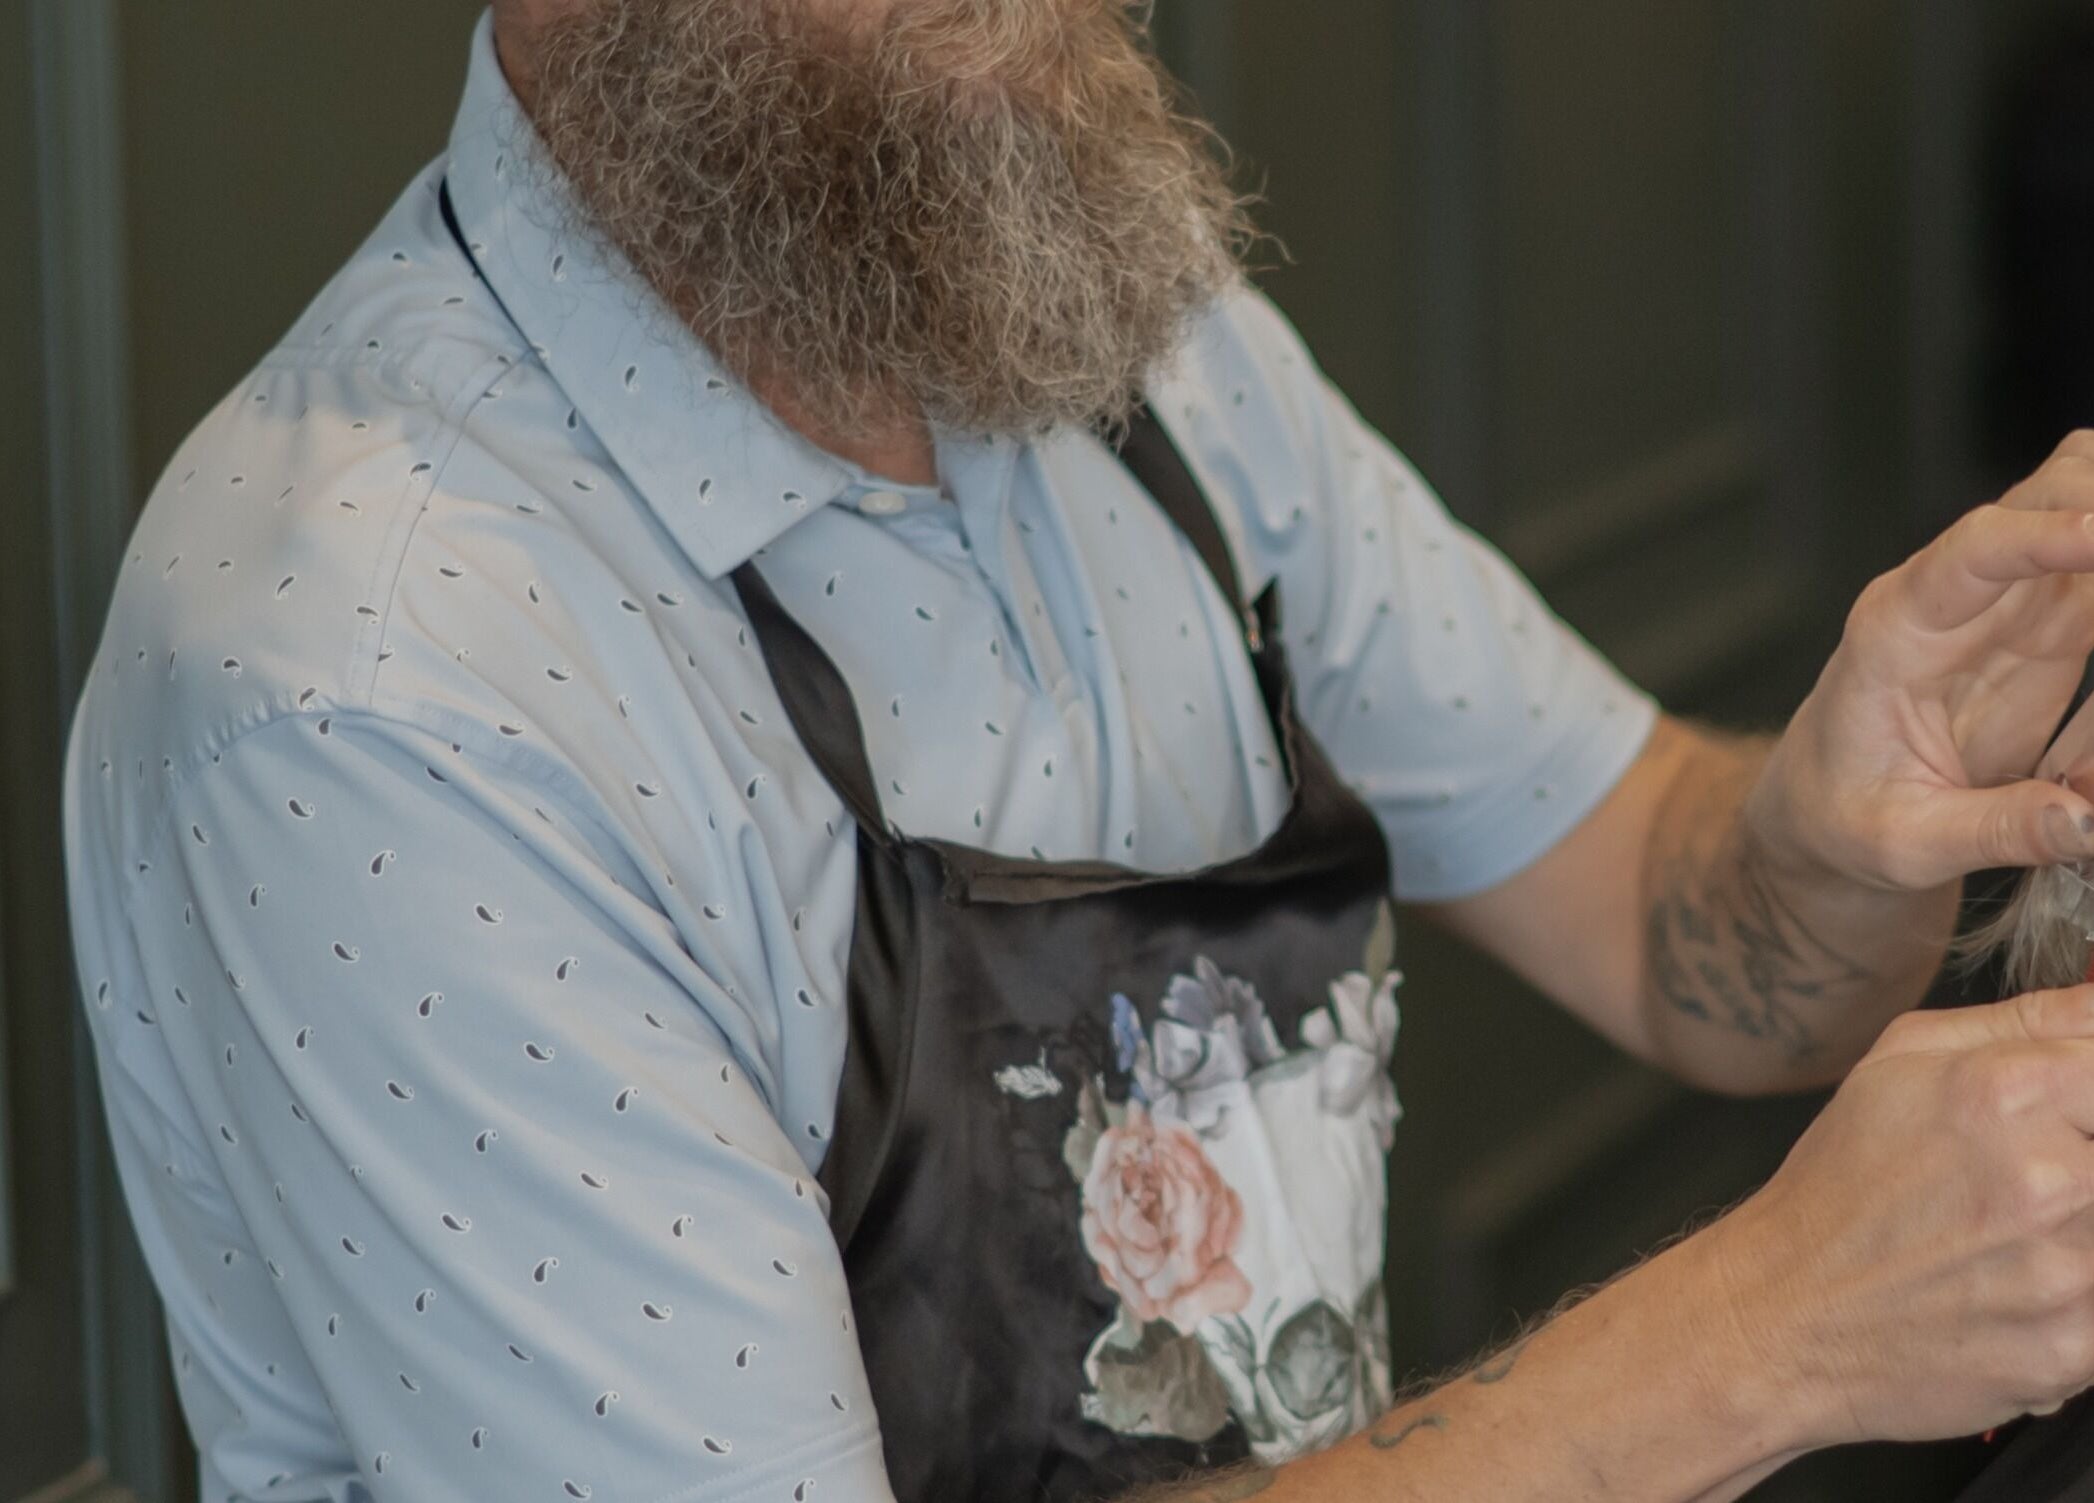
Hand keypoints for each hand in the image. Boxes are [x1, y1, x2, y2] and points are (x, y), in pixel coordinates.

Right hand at [1701, 986, 2093, 1444]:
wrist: (1788, 1310)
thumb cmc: (1842, 1184)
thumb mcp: (1901, 1061)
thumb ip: (2027, 1021)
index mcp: (2006, 1092)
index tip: (2078, 1108)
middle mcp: (2048, 1181)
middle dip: (2084, 1155)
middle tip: (2038, 1175)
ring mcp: (2067, 1273)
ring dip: (2083, 1223)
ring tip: (2018, 1230)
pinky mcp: (2073, 1348)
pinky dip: (2079, 1289)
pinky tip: (2022, 1281)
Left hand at [1750, 431, 2093, 892]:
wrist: (1824, 807)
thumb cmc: (1844, 816)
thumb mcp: (1904, 845)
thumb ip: (1992, 830)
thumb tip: (2086, 823)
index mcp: (1896, 633)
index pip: (1971, 553)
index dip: (2043, 535)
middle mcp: (1950, 595)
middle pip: (2047, 493)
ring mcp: (2005, 600)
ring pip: (2083, 507)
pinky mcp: (2049, 622)